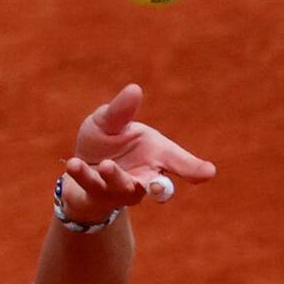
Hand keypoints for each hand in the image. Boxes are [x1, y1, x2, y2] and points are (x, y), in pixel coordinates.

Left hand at [57, 84, 216, 221]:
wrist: (80, 166)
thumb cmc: (106, 144)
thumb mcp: (112, 122)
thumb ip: (123, 110)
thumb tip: (135, 89)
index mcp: (155, 160)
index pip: (178, 164)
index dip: (193, 169)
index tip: (209, 173)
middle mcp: (141, 179)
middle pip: (156, 187)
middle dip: (158, 188)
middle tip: (157, 186)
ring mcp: (118, 190)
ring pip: (121, 187)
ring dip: (115, 177)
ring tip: (108, 166)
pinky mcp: (94, 195)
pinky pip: (89, 186)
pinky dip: (82, 174)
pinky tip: (75, 163)